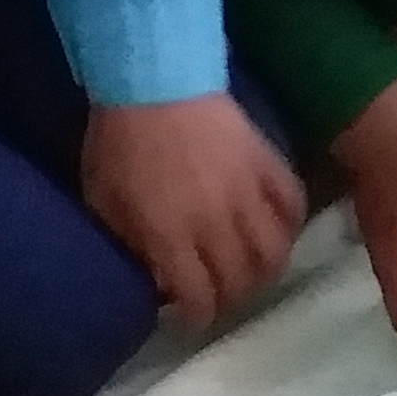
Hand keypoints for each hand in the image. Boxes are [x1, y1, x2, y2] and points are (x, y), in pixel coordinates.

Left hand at [83, 92, 304, 324]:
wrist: (153, 79)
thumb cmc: (118, 141)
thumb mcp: (103, 200)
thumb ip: (129, 241)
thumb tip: (155, 272)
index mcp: (171, 235)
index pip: (198, 296)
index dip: (197, 316)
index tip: (191, 316)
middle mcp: (216, 224)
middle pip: (240, 281)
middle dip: (231, 298)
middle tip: (221, 295)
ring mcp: (248, 194)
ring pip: (275, 252)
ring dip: (266, 271)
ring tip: (254, 272)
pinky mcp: (268, 165)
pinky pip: (292, 206)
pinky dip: (290, 225)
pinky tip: (278, 231)